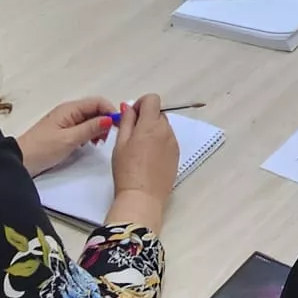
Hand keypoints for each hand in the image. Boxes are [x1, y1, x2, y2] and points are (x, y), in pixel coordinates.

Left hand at [17, 96, 114, 177]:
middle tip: (106, 138)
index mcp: (70, 109)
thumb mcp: (70, 139)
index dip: (110, 111)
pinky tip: (88, 144)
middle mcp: (69, 111)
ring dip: (97, 128)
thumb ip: (90, 128)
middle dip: (105, 121)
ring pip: (89, 119)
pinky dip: (89, 134)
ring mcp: (65, 121)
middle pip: (94, 109)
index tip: (118, 127)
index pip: (98, 102)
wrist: (20, 162)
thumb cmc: (44, 149)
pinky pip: (82, 127)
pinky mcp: (63, 132)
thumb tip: (110, 119)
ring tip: (98, 143)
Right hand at [109, 93, 178, 231]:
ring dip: (153, 131)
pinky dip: (160, 143)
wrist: (142, 198)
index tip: (131, 117)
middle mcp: (166, 131)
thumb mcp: (120, 143)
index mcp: (151, 125)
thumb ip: (126, 121)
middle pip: (158, 113)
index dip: (140, 104)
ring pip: (164, 127)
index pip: (152, 99)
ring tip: (140, 150)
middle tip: (132, 136)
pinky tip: (149, 159)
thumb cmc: (127, 170)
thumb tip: (130, 107)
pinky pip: (168, 141)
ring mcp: (174, 143)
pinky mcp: (177, 156)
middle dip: (146, 119)